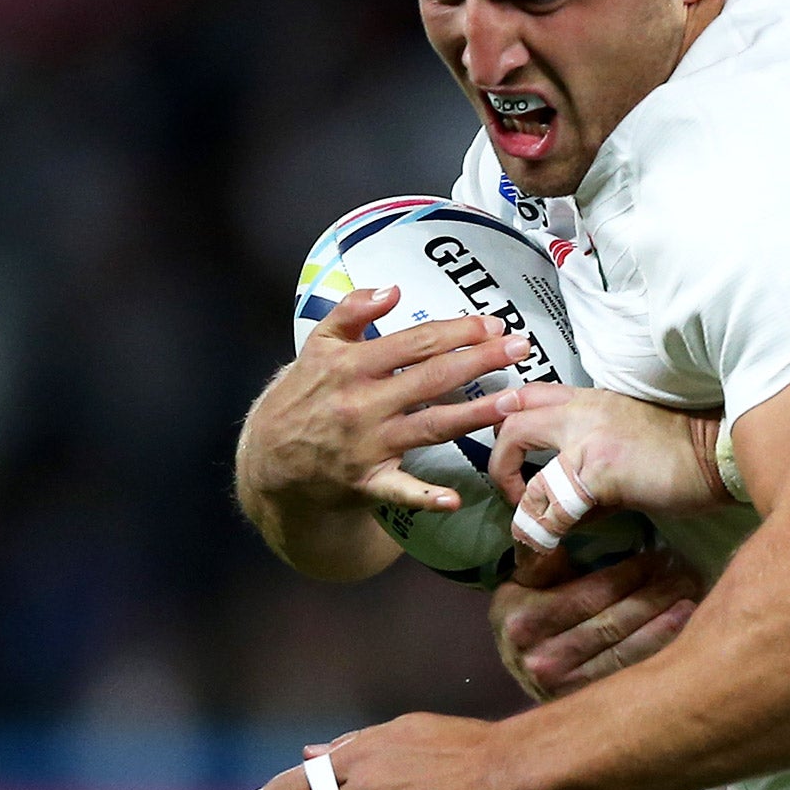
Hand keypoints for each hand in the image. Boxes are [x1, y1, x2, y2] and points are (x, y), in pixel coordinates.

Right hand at [240, 287, 530, 513]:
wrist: (268, 460)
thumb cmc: (304, 396)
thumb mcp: (317, 347)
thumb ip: (351, 312)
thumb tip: (392, 289)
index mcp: (351, 366)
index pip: (414, 342)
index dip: (457, 331)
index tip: (494, 323)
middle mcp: (362, 404)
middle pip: (431, 378)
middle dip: (481, 361)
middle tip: (522, 347)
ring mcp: (367, 444)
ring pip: (430, 426)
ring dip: (474, 414)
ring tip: (513, 401)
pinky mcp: (367, 482)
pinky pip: (400, 490)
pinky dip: (425, 497)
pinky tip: (454, 499)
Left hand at [487, 383, 728, 527]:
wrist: (718, 456)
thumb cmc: (683, 455)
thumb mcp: (626, 442)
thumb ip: (588, 464)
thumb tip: (563, 510)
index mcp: (591, 400)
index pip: (529, 395)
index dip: (507, 420)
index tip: (509, 453)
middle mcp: (582, 411)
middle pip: (512, 422)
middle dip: (499, 463)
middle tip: (514, 494)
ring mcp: (586, 437)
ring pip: (522, 460)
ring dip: (518, 502)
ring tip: (528, 526)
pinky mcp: (597, 471)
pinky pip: (552, 505)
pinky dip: (542, 530)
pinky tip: (548, 544)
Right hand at [490, 544, 701, 700]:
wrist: (515, 664)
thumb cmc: (524, 611)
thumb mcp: (521, 582)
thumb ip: (542, 561)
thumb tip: (564, 530)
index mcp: (525, 621)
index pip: (591, 594)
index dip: (631, 574)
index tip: (661, 555)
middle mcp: (542, 658)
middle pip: (612, 623)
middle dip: (655, 595)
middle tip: (687, 573)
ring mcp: (562, 687)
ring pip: (626, 650)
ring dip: (665, 621)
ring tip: (692, 595)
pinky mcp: (582, 702)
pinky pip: (628, 671)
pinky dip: (658, 647)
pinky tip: (682, 626)